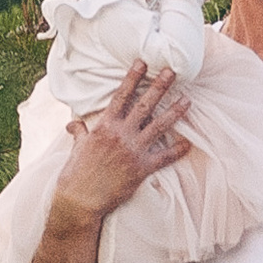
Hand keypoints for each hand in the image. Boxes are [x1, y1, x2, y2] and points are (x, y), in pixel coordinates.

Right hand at [44, 60, 193, 238]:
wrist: (80, 200)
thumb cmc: (75, 174)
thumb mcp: (76, 149)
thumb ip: (79, 133)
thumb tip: (74, 124)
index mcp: (104, 126)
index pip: (121, 96)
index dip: (132, 78)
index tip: (142, 62)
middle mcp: (121, 134)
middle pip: (144, 105)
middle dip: (159, 87)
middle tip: (172, 71)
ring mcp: (133, 151)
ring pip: (158, 126)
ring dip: (174, 112)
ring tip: (188, 100)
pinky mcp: (141, 169)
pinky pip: (164, 157)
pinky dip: (177, 151)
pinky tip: (189, 144)